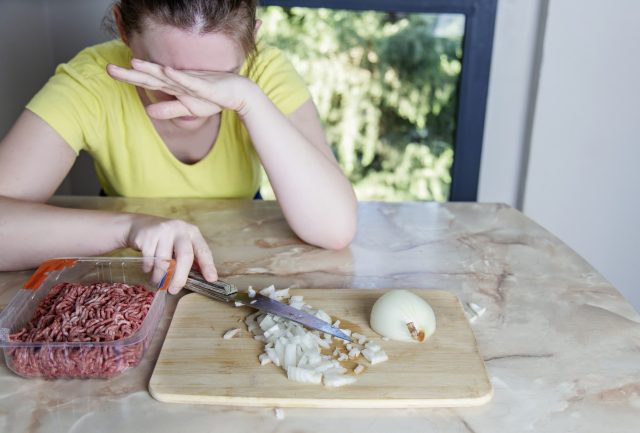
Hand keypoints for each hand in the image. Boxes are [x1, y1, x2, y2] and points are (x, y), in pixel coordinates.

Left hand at [106, 59, 254, 119]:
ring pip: (167, 76)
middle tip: (109, 69)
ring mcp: (191, 82)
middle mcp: (178, 81)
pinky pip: (189, 81)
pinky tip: (166, 71)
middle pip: (151, 77)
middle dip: (130, 74)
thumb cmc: (213, 98)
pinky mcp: (204, 86)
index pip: (146, 82)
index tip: (109, 72)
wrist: (237, 93)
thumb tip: (148, 112)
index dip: (128, 78)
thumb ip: (169, 109)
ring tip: (134, 64)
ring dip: (151, 70)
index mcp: (173, 86)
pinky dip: (177, 76)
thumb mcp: (188, 108)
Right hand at [126, 214, 216, 293]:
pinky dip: (148, 268)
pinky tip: (148, 269)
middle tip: (174, 290)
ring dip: (160, 276)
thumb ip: (190, 257)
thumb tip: (200, 278)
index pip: (203, 251)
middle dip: (180, 277)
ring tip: (158, 282)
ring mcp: (163, 231)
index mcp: (192, 233)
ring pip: (164, 261)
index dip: (208, 266)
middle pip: (185, 256)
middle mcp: (180, 229)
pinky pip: (149, 259)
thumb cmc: (165, 238)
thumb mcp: (180, 243)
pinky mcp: (148, 235)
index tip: (211, 279)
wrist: (140, 224)